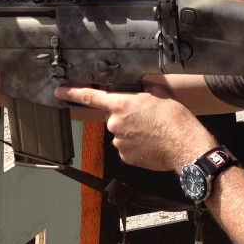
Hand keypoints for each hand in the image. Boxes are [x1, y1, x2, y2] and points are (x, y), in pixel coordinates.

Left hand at [54, 80, 217, 172]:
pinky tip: (151, 144)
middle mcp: (115, 124)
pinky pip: (126, 148)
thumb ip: (143, 89)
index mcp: (121, 105)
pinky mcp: (126, 157)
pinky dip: (136, 146)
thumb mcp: (160, 94)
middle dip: (126, 117)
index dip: (72, 93)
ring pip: (121, 134)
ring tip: (153, 132)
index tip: (59, 92)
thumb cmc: (175, 119)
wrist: (185, 146)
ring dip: (132, 132)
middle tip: (147, 118)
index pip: (90, 97)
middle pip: (114, 117)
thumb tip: (139, 85)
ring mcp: (119, 142)